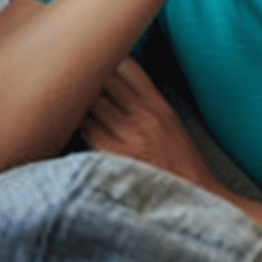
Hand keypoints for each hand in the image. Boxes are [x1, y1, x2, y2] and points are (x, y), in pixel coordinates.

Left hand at [79, 57, 228, 198]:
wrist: (198, 204)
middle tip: (67, 76)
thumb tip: (123, 92)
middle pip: (106, 81)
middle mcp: (144, 116)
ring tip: (64, 102)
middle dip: (87, 77)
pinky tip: (69, 128)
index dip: (108, 58)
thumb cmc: (183, 170)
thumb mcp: (173, 128)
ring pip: (92, 103)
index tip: (93, 58)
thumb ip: (149, 107)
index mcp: (160, 107)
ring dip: (78, 102)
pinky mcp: (115, 156)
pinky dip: (78, 126)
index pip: (130, 68)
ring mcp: (129, 136)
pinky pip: (87, 130)